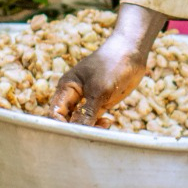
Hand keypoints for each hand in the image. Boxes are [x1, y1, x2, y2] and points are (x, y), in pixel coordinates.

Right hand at [48, 3, 165, 125]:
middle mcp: (73, 95)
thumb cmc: (111, 65)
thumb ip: (86, 112)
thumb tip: (76, 133)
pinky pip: (93, 119)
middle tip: (91, 134)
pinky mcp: (99, 103)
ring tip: (104, 126)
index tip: (74, 135)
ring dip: (90, 128)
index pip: (55, 113)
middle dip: (76, 129)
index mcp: (66, 88)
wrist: (132, 52)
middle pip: (67, 120)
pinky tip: (108, 122)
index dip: (61, 126)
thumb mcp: (98, 90)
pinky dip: (98, 124)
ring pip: (80, 122)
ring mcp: (86, 100)